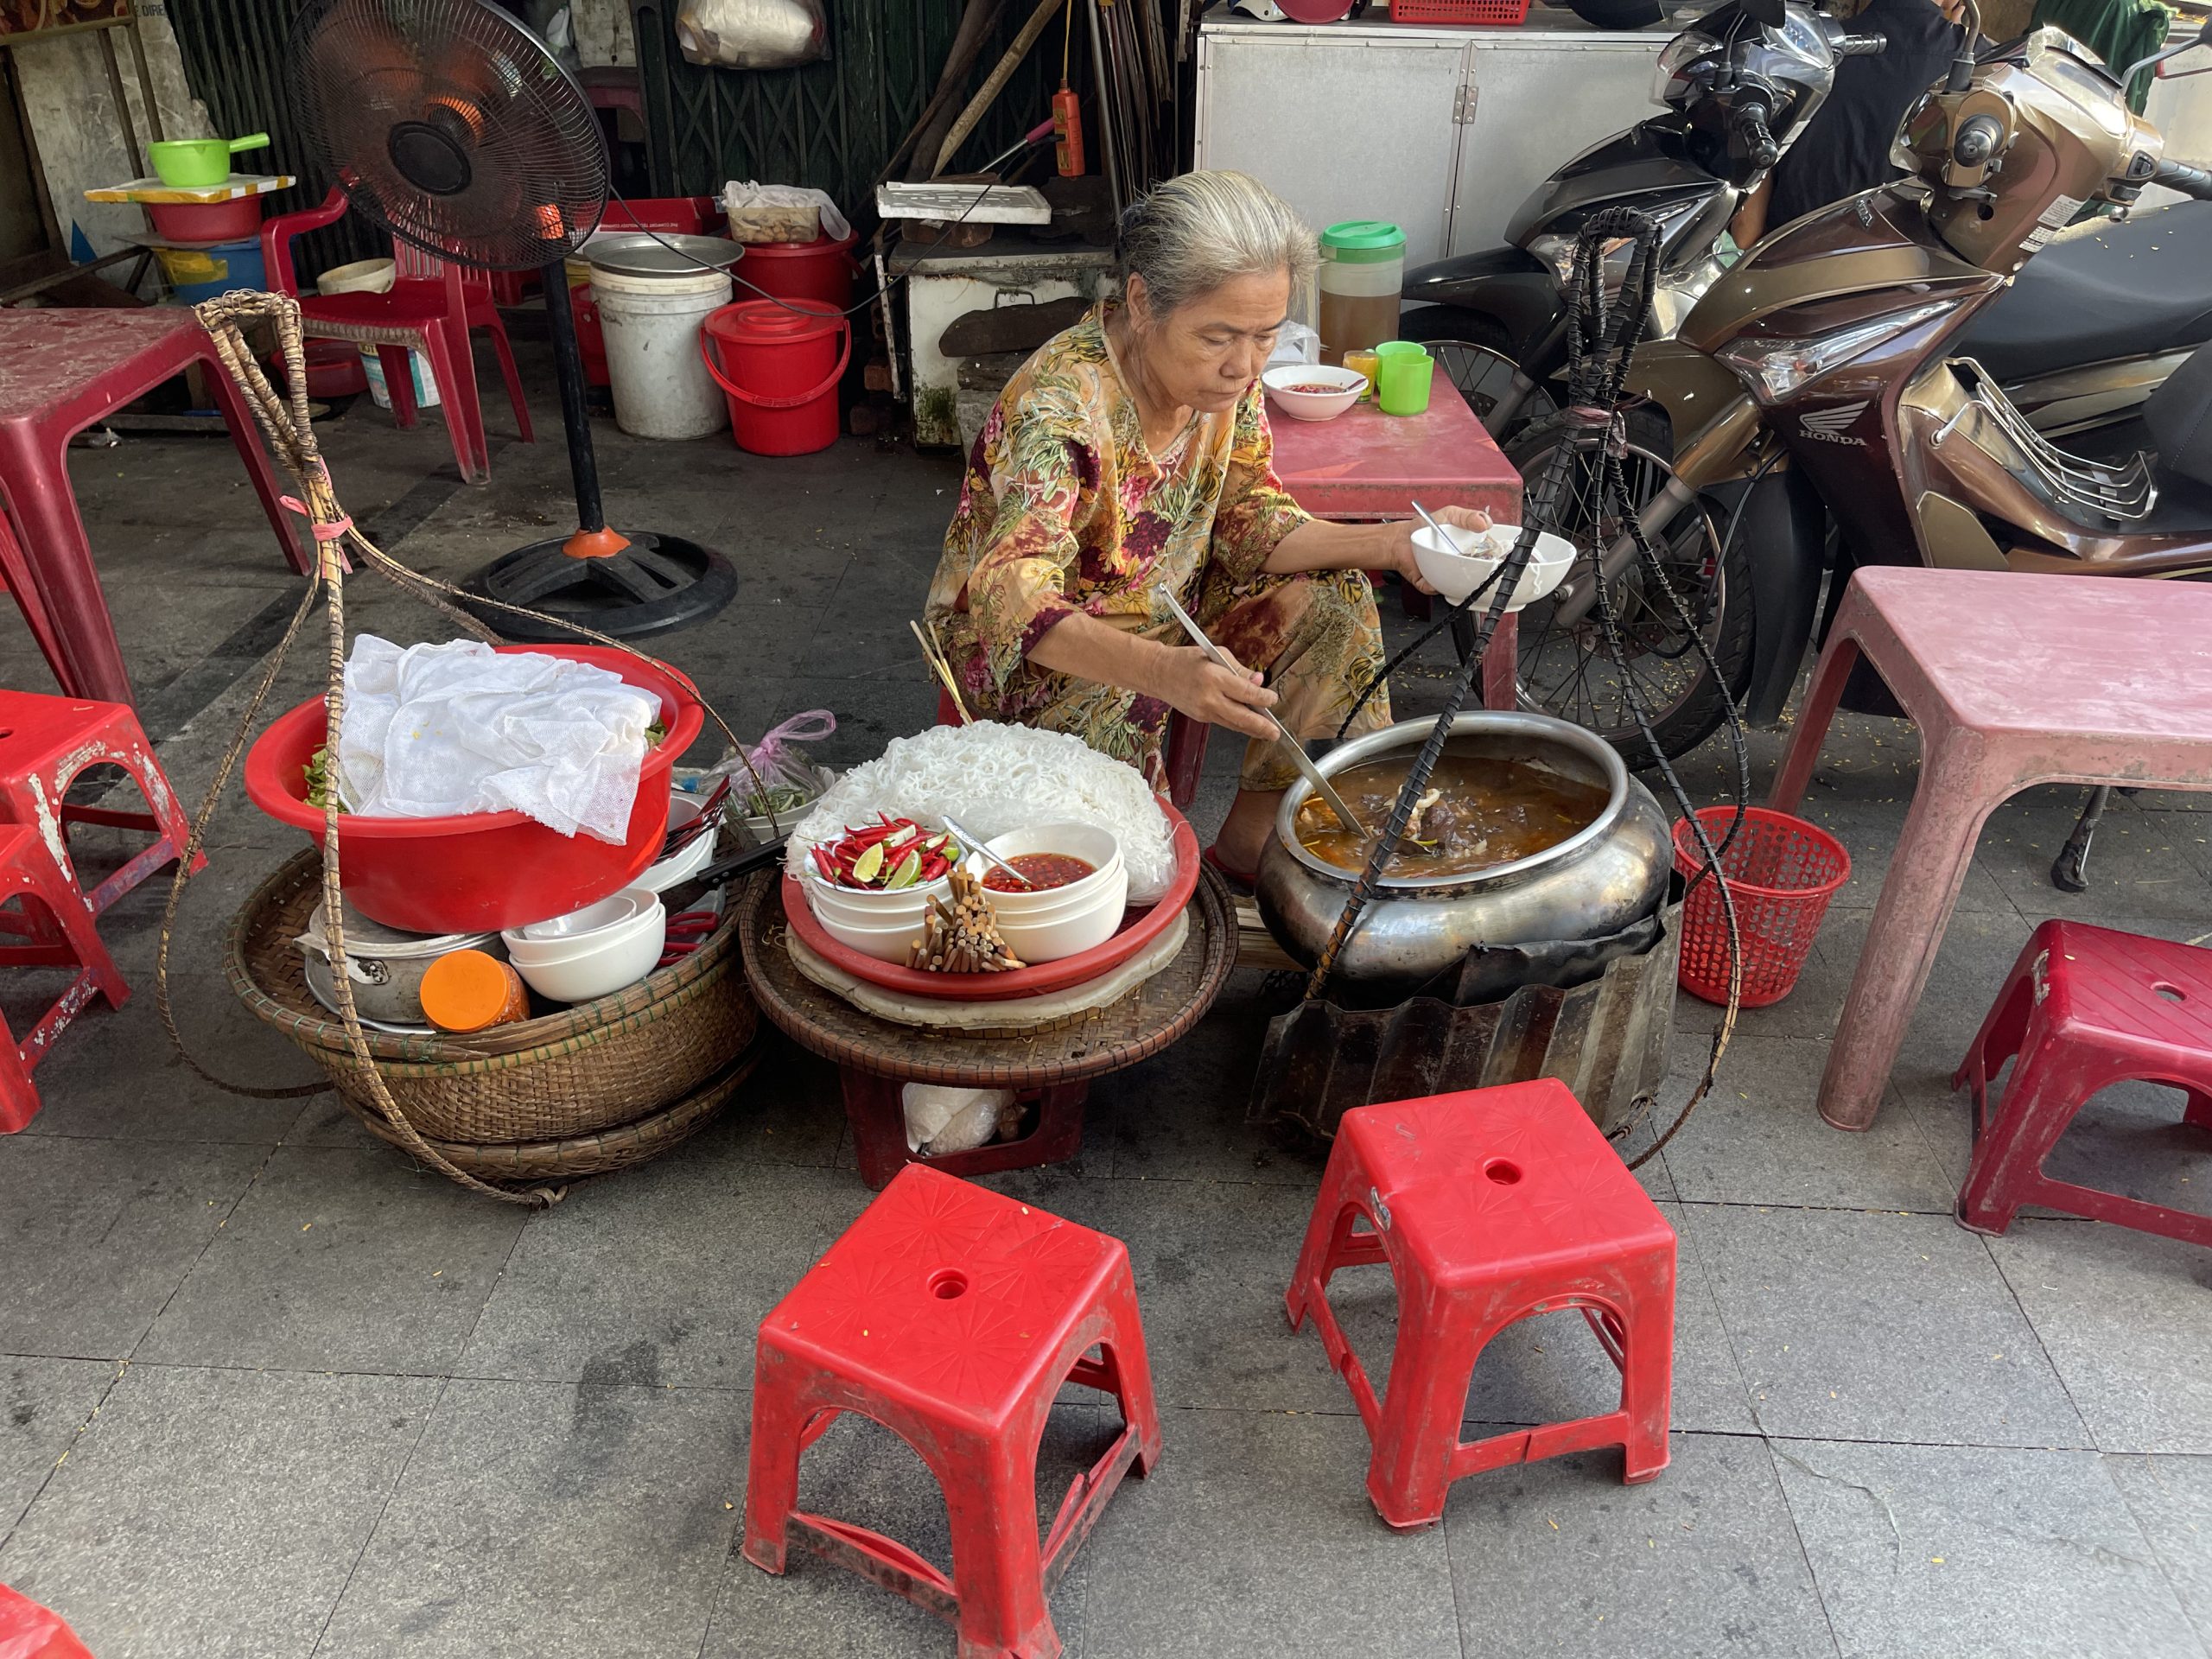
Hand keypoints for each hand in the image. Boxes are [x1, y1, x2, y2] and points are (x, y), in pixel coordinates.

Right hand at [1152, 643, 1279, 741]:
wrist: (1159, 674)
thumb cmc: (1187, 660)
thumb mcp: (1215, 655)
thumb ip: (1239, 669)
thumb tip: (1258, 681)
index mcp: (1214, 678)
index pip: (1245, 692)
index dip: (1263, 698)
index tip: (1273, 699)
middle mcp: (1209, 698)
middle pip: (1241, 717)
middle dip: (1261, 727)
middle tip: (1275, 733)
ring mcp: (1204, 711)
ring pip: (1234, 724)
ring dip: (1252, 730)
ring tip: (1268, 733)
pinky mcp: (1201, 718)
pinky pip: (1224, 722)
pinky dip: (1238, 724)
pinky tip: (1249, 725)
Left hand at [1389, 506, 1492, 594]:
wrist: (1401, 537)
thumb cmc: (1426, 526)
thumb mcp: (1451, 514)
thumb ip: (1469, 516)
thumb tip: (1485, 523)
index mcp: (1468, 551)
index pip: (1486, 560)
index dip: (1491, 561)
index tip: (1492, 557)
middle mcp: (1458, 566)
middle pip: (1474, 577)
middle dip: (1475, 575)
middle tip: (1468, 562)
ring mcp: (1444, 576)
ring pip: (1455, 587)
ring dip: (1454, 582)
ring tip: (1449, 566)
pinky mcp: (1429, 583)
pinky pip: (1434, 589)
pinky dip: (1433, 586)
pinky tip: (1431, 577)